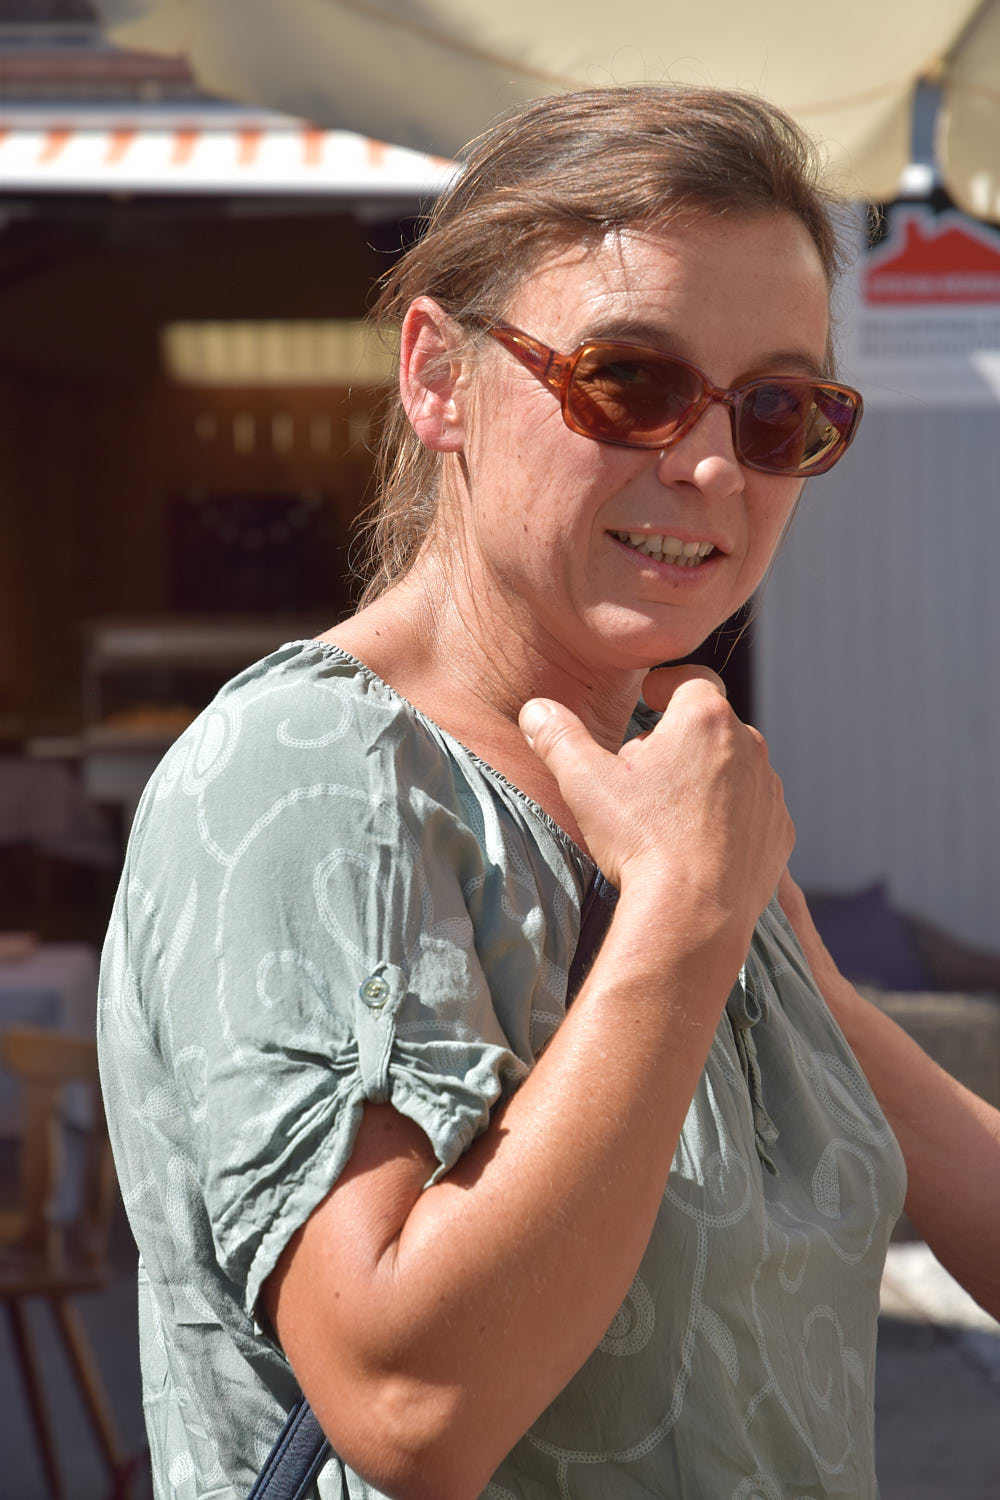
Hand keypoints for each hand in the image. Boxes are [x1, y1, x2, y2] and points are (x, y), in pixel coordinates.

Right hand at [520, 666, 793, 938]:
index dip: (665, 686)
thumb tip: (535, 710)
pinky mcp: (780, 830)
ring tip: (669, 814)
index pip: (690, 679)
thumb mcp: (584, 782)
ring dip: (706, 778)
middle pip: (709, 726)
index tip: (648, 700)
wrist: (693, 913)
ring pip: (734, 768)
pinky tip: (698, 843)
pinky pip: (753, 810)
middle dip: (679, 740)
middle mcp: (748, 745)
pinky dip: (730, 817)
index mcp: (704, 718)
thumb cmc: (640, 839)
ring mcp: (769, 790)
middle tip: (642, 775)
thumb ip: (558, 737)